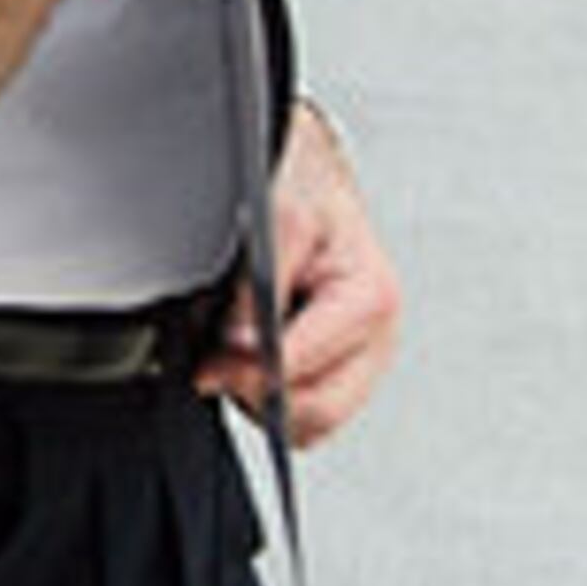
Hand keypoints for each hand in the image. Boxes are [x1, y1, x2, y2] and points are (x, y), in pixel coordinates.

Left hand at [199, 99, 401, 444]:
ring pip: (308, 419)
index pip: (309, 372)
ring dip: (261, 392)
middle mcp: (376, 338)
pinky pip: (301, 406)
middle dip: (258, 389)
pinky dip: (268, 388)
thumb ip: (257, 286)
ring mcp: (360, 357)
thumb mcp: (276, 216)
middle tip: (213, 356)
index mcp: (370, 301)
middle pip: (315, 412)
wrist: (306, 166)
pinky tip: (251, 348)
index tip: (210, 356)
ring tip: (236, 340)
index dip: (250, 368)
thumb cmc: (302, 183)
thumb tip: (237, 346)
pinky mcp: (337, 365)